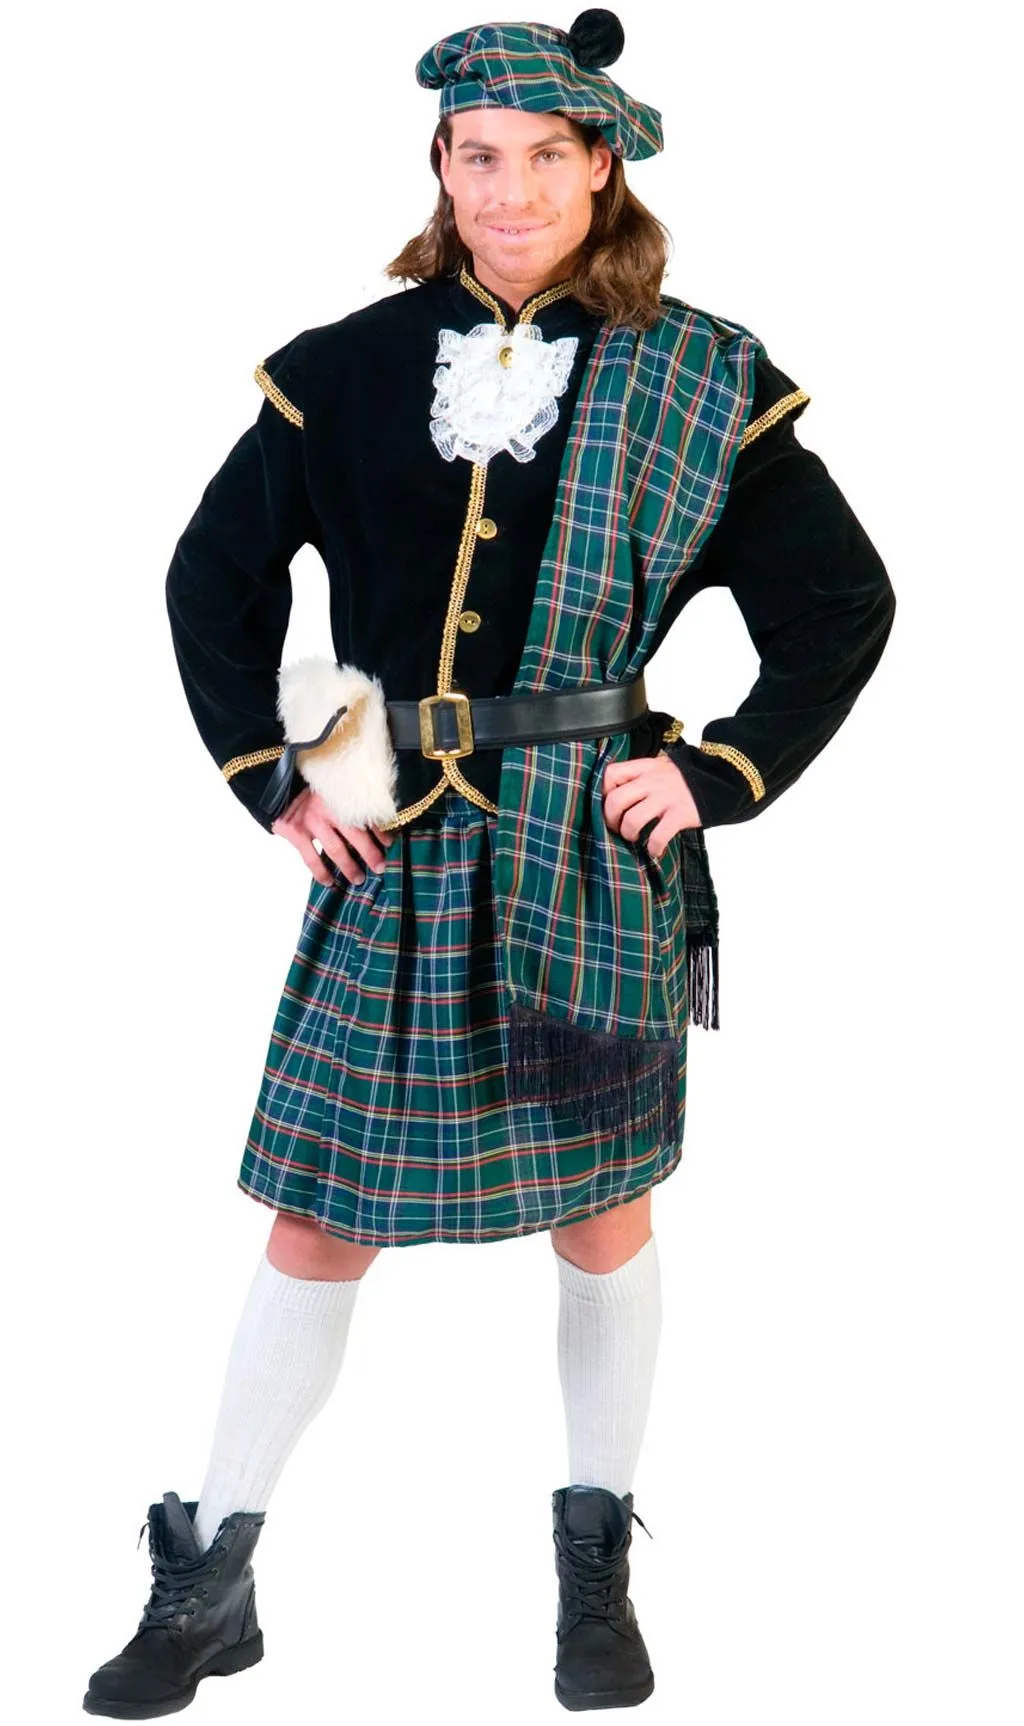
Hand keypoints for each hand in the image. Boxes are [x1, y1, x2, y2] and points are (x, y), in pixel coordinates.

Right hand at [271, 785, 395, 885]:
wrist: (275, 788)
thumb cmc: (308, 791)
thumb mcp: (330, 789)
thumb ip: (346, 802)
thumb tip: (373, 822)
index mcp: (340, 796)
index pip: (365, 816)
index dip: (380, 831)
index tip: (389, 844)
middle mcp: (328, 809)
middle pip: (355, 835)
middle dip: (370, 853)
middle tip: (380, 868)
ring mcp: (311, 822)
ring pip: (335, 850)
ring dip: (349, 867)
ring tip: (358, 879)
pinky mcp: (296, 833)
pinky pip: (311, 858)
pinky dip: (321, 873)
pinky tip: (329, 882)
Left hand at [601, 750, 701, 859]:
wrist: (721, 780)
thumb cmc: (685, 778)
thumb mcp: (661, 767)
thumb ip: (641, 775)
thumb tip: (616, 795)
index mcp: (645, 767)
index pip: (611, 774)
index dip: (603, 792)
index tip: (608, 804)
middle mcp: (652, 781)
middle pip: (615, 801)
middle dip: (610, 820)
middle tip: (617, 827)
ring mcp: (666, 798)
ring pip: (632, 820)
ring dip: (628, 834)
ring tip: (634, 837)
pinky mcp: (679, 814)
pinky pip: (657, 836)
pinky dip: (652, 848)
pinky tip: (655, 850)